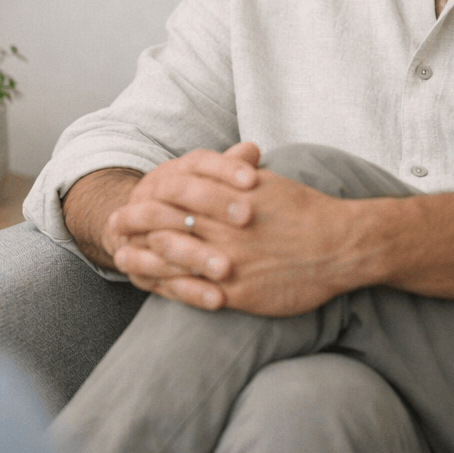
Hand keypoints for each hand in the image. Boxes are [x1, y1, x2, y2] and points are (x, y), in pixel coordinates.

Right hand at [104, 143, 261, 308]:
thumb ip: (231, 168)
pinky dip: (189, 290)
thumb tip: (252, 150)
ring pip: (161, 239)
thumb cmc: (190, 207)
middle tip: (246, 217)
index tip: (253, 179)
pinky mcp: (136, 266)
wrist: (138, 230)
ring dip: (195, 254)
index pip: (196, 162)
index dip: (224, 168)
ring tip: (228, 268)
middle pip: (175, 195)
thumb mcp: (210, 185)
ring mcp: (136, 232)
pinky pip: (159, 280)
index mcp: (170, 174)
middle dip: (211, 203)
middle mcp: (148, 198)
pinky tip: (218, 299)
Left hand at [127, 167, 368, 317]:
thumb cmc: (308, 211)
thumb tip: (227, 161)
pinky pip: (194, 291)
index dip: (147, 200)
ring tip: (122, 258)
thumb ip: (240, 175)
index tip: (129, 202)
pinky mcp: (237, 291)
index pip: (174, 194)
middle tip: (112, 226)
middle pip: (164, 223)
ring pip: (172, 258)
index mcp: (228, 197)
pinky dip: (169, 287)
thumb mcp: (269, 183)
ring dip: (142, 258)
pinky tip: (154, 286)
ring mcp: (227, 260)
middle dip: (134, 225)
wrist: (341, 245)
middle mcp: (222, 227)